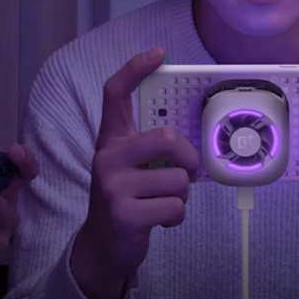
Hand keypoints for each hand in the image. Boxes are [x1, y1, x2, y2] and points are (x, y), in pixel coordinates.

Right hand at [71, 47, 199, 298]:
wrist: (103, 245)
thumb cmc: (128, 199)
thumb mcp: (132, 168)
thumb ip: (152, 149)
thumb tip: (194, 140)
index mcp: (111, 140)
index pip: (115, 94)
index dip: (135, 69)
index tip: (158, 52)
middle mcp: (106, 157)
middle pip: (166, 138)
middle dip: (189, 158)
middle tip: (188, 172)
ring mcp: (112, 186)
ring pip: (178, 180)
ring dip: (181, 196)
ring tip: (162, 203)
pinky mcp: (123, 214)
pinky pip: (175, 207)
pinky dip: (176, 217)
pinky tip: (159, 220)